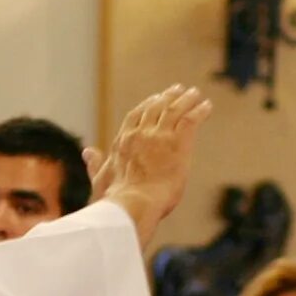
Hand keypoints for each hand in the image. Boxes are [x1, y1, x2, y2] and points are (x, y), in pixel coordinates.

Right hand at [89, 85, 210, 248]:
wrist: (132, 205)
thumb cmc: (115, 199)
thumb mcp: (100, 179)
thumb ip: (96, 164)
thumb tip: (88, 152)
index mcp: (123, 141)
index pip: (136, 116)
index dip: (147, 105)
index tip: (155, 98)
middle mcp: (141, 134)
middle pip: (156, 108)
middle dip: (167, 97)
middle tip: (177, 89)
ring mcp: (159, 137)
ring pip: (174, 110)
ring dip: (185, 100)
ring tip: (194, 93)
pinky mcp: (178, 144)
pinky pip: (190, 120)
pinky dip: (199, 111)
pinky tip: (207, 106)